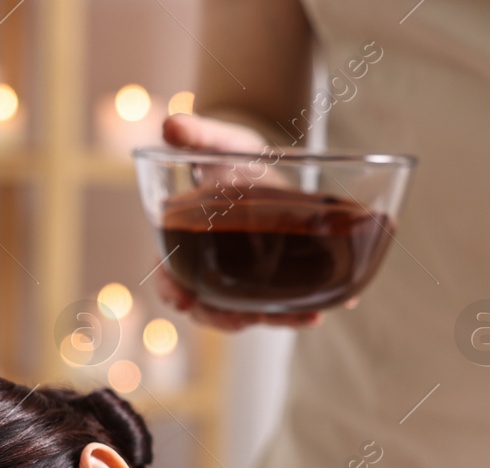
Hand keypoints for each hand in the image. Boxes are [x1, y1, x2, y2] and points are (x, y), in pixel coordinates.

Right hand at [152, 113, 338, 331]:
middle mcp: (212, 268)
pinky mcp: (272, 280)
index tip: (181, 300)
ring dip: (274, 321)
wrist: (267, 164)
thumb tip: (171, 125)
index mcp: (186, 240)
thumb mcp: (220, 142)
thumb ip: (197, 135)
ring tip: (303, 318)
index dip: (171, 290)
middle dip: (222, 319)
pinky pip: (281, 303)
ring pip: (250, 312)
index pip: (168, 275)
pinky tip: (320, 311)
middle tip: (241, 321)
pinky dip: (300, 311)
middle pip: (208, 307)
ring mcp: (243, 278)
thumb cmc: (233, 155)